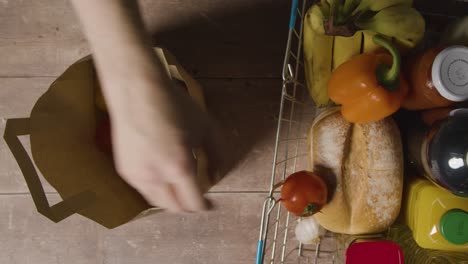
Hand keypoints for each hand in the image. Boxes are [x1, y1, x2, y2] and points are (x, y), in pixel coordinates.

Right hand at [106, 71, 221, 211]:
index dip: (203, 207)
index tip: (208, 205)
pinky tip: (161, 175)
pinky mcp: (125, 171)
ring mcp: (137, 176)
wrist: (138, 91)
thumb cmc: (174, 106)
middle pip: (175, 208)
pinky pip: (144, 189)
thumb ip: (216, 156)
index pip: (193, 203)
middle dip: (187, 206)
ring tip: (179, 188)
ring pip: (157, 202)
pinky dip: (156, 188)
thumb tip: (217, 176)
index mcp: (179, 168)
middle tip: (195, 197)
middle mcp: (157, 178)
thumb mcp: (205, 128)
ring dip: (171, 200)